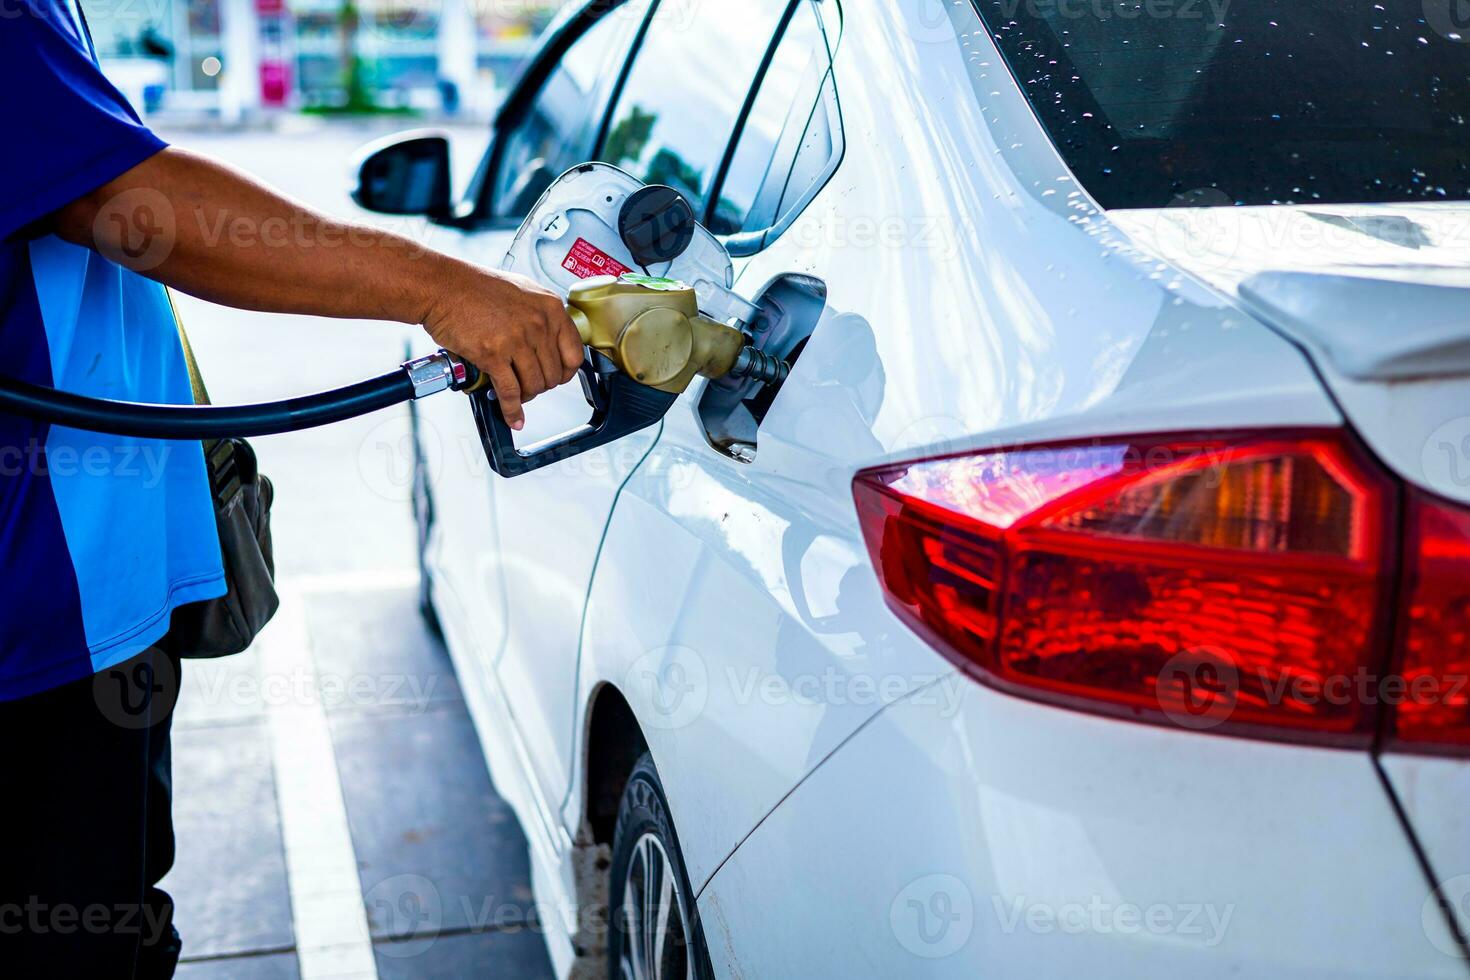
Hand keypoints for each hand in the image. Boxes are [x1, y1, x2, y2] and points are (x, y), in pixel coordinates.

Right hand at [422, 268, 583, 429]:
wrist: (442, 287)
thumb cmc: (476, 287)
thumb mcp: (523, 291)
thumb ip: (541, 315)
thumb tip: (550, 342)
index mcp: (550, 308)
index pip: (574, 354)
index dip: (565, 373)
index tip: (556, 378)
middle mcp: (538, 323)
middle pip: (553, 374)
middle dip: (540, 385)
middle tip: (528, 384)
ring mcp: (517, 340)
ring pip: (534, 385)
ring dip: (526, 395)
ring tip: (516, 393)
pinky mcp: (493, 355)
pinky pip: (510, 392)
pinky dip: (512, 410)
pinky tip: (512, 417)